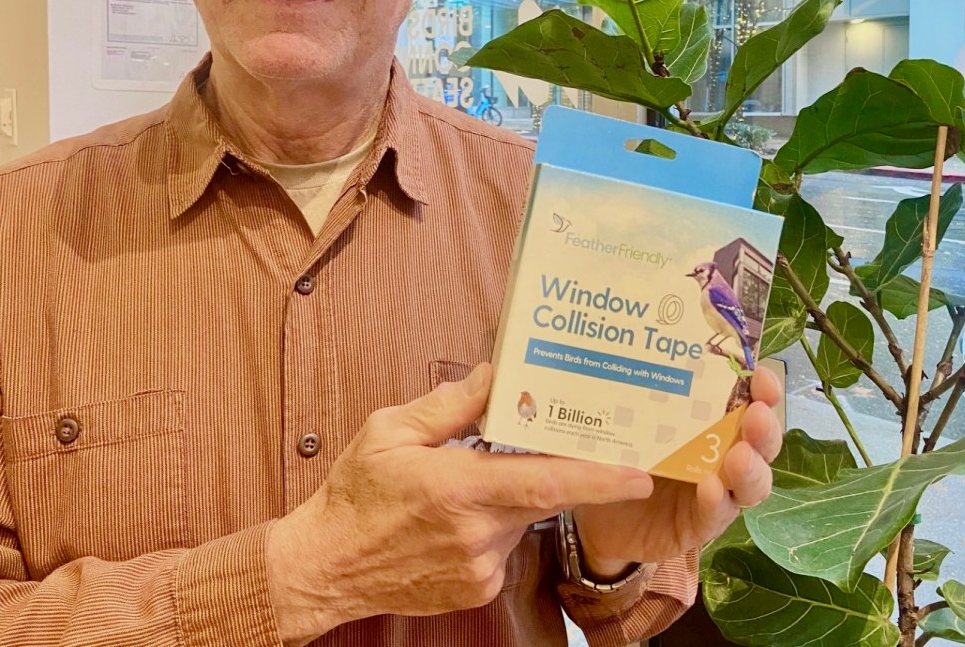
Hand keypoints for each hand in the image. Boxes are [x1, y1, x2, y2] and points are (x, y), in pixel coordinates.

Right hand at [265, 364, 652, 642]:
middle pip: (542, 497)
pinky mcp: (478, 589)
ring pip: (522, 520)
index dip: (597, 478)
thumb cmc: (356, 493)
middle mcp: (476, 534)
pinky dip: (496, 523)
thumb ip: (449, 405)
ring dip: (514, 496)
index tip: (638, 472)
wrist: (326, 567)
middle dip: (563, 472)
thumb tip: (494, 375)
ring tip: (467, 482)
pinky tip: (457, 516)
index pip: (544, 484)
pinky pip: (505, 546)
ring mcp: (480, 568)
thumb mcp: (389, 431)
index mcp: (457, 489)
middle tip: (579, 444)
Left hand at [571, 366, 783, 578]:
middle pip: (761, 443)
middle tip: (756, 415)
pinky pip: (717, 515)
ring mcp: (718, 494)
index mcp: (712, 424)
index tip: (759, 373)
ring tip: (739, 457)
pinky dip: (718, 502)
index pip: (748, 403)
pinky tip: (711, 489)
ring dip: (750, 468)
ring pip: (753, 483)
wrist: (599, 515)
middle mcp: (723, 456)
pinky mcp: (699, 526)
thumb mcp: (629, 421)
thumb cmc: (622, 457)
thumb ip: (638, 398)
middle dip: (764, 428)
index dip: (761, 390)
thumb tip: (636, 356)